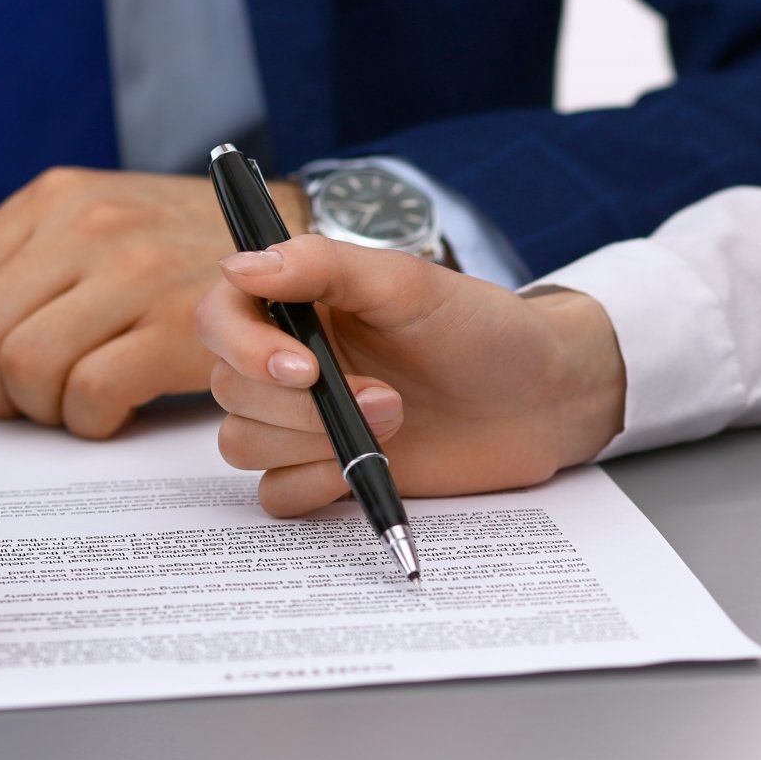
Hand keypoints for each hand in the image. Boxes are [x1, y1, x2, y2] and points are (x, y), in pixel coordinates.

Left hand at [0, 168, 311, 438]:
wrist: (303, 246)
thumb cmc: (190, 255)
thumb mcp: (99, 234)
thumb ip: (25, 276)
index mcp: (52, 201)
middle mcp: (86, 226)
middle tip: (32, 408)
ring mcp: (134, 274)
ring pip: (28, 372)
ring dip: (45, 411)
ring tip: (81, 405)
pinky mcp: (179, 327)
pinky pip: (91, 396)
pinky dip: (93, 421)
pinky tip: (120, 410)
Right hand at [195, 236, 625, 514]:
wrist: (540, 400)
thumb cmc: (483, 330)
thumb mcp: (409, 282)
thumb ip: (323, 265)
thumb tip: (240, 265)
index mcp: (301, 303)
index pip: (220, 317)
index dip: (244, 346)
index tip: (304, 366)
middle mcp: (293, 359)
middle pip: (227, 388)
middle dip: (302, 404)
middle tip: (388, 397)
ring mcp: (307, 420)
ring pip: (243, 443)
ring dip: (311, 442)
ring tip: (395, 421)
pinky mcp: (328, 472)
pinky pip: (276, 494)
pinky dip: (311, 486)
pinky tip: (365, 468)